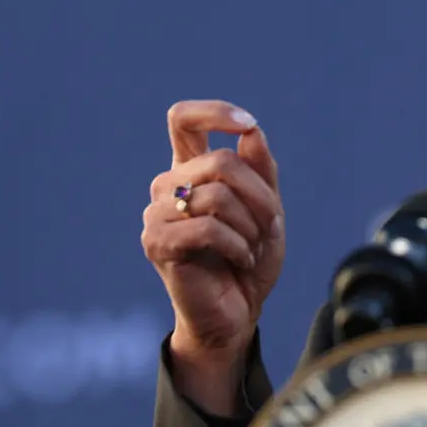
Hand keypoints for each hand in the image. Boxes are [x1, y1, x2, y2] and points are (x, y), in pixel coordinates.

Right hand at [141, 100, 284, 413]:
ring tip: (251, 248)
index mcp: (190, 171)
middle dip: (262, 195)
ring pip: (218, 195)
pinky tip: (239, 261)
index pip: (183, 120)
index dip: (214, 113)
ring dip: (251, 225)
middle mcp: (167, 187)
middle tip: (270, 226)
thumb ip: (261, 171)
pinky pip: (208, 227)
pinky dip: (238, 245)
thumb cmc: (249, 260)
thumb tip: (251, 132)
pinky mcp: (157, 243)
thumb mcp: (268, 211)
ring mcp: (156, 214)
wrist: (237, 314)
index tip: (247, 124)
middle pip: (222, 162)